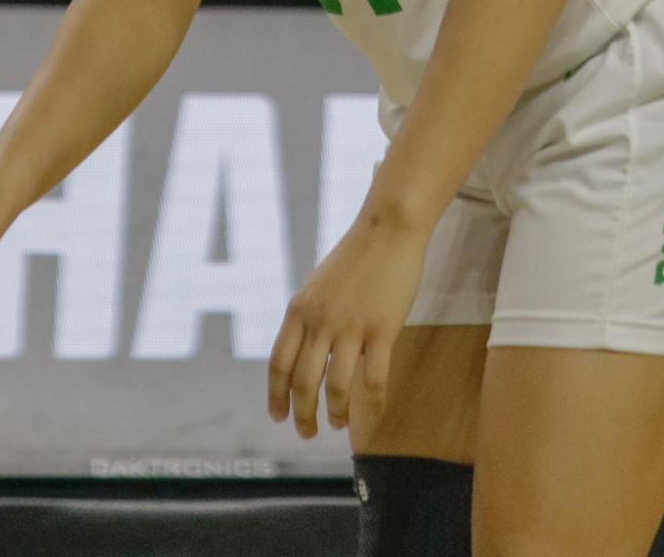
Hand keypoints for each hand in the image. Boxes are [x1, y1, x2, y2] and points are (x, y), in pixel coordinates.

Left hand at [267, 212, 426, 438]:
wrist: (387, 229)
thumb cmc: (355, 257)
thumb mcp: (317, 286)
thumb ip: (308, 317)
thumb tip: (301, 352)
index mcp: (299, 309)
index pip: (278, 363)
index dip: (275, 394)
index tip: (277, 416)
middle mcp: (320, 321)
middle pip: (303, 381)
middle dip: (303, 414)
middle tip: (307, 433)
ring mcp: (351, 326)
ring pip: (337, 386)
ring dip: (336, 412)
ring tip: (338, 425)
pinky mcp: (382, 330)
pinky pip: (374, 379)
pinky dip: (372, 405)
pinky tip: (373, 416)